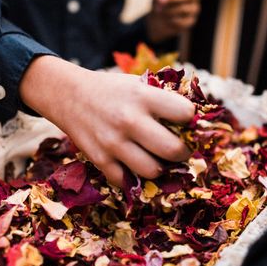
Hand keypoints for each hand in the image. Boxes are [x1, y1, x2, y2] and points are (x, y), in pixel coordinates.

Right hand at [20, 56, 194, 186]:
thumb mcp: (138, 84)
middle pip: (173, 150)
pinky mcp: (100, 160)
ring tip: (159, 159)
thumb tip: (197, 121)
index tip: (186, 122)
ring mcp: (114, 143)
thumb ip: (164, 100)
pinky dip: (135, 177)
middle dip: (183, 152)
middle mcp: (129, 120)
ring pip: (153, 170)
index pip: (185, 113)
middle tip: (180, 150)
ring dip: (161, 167)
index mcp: (142, 96)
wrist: (70, 96)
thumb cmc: (112, 90)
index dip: (190, 119)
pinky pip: (128, 181)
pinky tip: (136, 164)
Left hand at [147, 0, 200, 42]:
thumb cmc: (160, 1)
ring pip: (184, 8)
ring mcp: (194, 10)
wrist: (157, 20)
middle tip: (159, 0)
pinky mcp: (190, 22)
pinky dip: (171, 20)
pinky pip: (182, 21)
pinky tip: (164, 19)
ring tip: (158, 10)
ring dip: (168, 9)